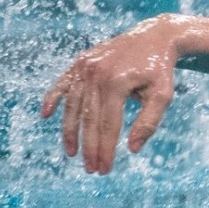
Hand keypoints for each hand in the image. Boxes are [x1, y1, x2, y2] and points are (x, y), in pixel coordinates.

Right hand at [40, 16, 183, 174]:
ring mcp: (85, 66)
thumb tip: (132, 150)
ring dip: (70, 131)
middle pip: (89, 118)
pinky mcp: (80, 62)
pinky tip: (45, 115)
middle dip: (89, 147)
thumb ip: (149, 122)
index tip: (105, 170)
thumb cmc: (160, 70)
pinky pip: (63, 83)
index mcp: (117, 82)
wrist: (155, 37)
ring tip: (71, 153)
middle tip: (91, 169)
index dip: (106, 149)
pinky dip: (52, 98)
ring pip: (73, 105)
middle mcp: (96, 74)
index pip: (108, 124)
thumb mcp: (163, 95)